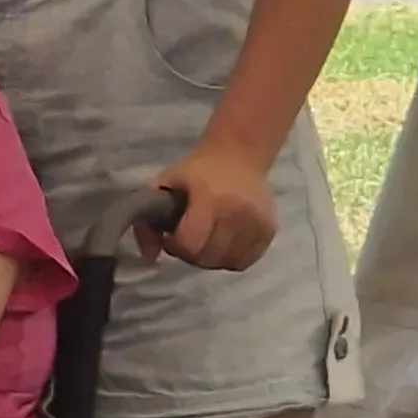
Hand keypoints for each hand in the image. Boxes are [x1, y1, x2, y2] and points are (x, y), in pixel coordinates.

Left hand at [146, 133, 281, 270]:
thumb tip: (149, 257)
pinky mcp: (269, 230)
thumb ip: (147, 221)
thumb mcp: (164, 184)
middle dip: (192, 255)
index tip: (172, 237)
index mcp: (210, 199)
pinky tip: (224, 243)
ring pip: (228, 263)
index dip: (176, 246)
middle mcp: (238, 213)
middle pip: (208, 258)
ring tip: (206, 241)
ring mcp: (257, 223)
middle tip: (189, 240)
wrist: (239, 154)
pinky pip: (246, 260)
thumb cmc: (197, 170)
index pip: (190, 244)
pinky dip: (231, 258)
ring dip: (212, 259)